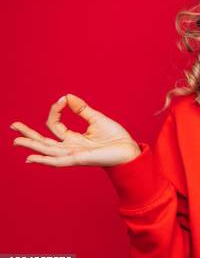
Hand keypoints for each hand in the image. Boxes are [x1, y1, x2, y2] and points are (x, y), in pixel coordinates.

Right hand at [11, 94, 140, 166]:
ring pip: (47, 150)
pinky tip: (31, 158)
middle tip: (13, 125)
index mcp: (74, 138)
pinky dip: (44, 159)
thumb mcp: (97, 119)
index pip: (55, 125)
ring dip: (31, 145)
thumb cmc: (115, 137)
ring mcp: (72, 154)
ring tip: (16, 141)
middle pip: (44, 140)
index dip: (55, 111)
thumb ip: (81, 109)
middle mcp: (70, 147)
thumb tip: (67, 96)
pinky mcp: (78, 160)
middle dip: (28, 134)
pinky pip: (57, 161)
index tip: (62, 100)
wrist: (128, 149)